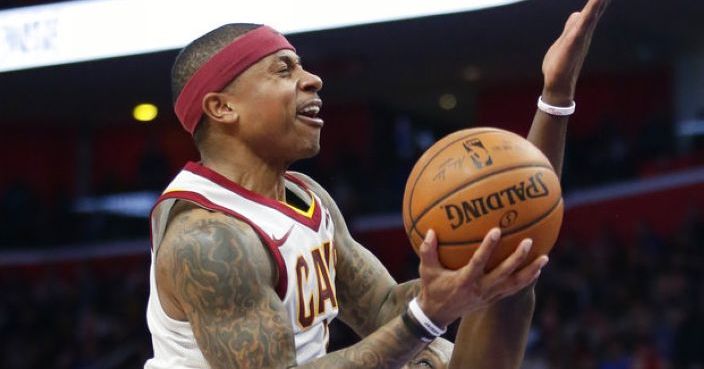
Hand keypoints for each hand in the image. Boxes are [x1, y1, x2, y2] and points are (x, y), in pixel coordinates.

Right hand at [415, 228, 547, 326]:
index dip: (488, 247)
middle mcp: (480, 289)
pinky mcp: (494, 299)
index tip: (497, 230)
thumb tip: (431, 231)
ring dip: (530, 271)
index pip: (478, 262)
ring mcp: (489, 295)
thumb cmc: (432, 288)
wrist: (438, 314)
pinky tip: (537, 269)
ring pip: (514, 284)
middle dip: (517, 258)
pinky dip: (527, 279)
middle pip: (504, 274)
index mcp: (464, 281)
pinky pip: (514, 289)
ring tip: (545, 257)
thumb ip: (427, 251)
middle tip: (528, 241)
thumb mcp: (426, 270)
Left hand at [541, 0, 610, 104]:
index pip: (593, 10)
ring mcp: (581, 36)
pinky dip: (591, 10)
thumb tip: (578, 14)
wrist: (558, 83)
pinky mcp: (575, 40)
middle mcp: (585, 32)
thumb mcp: (566, 39)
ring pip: (592, 14)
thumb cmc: (560, 63)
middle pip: (596, 10)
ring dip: (599, 1)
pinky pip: (584, 22)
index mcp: (582, 30)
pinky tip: (596, 0)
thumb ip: (572, 27)